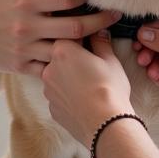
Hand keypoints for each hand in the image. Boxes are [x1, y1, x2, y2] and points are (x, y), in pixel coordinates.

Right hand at [0, 0, 118, 77]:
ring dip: (86, 47)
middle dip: (100, 22)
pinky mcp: (21, 66)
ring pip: (66, 51)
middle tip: (115, 17)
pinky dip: (65, 65)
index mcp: (27, 2)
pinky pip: (51, 68)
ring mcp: (26, 48)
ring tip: (102, 40)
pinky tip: (79, 61)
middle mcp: (28, 26)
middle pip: (75, 27)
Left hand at [42, 33, 130, 148]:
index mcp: (62, 50)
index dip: (82, 37)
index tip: (91, 40)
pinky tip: (83, 98)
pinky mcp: (52, 108)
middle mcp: (49, 68)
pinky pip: (59, 95)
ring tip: (88, 83)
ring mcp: (48, 90)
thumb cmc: (109, 89)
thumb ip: (101, 42)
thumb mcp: (110, 60)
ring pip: (57, 76)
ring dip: (68, 76)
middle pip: (59, 56)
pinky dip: (68, 94)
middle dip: (73, 57)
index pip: (68, 35)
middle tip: (91, 63)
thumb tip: (99, 32)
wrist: (105, 125)